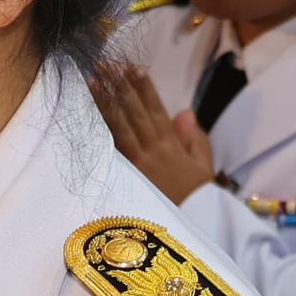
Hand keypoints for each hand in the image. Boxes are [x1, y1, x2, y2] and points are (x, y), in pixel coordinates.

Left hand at [88, 58, 217, 201]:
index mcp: (173, 146)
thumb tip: (185, 112)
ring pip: (119, 126)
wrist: (192, 232)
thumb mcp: (204, 168)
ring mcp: (138, 164)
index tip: (133, 66)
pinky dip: (102, 129)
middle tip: (106, 63)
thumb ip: (194, 139)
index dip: (144, 87)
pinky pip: (112, 149)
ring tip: (92, 79)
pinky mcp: (127, 178)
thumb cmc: (199, 201)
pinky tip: (91, 114)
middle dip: (120, 85)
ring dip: (105, 100)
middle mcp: (154, 151)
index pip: (156, 109)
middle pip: (134, 112)